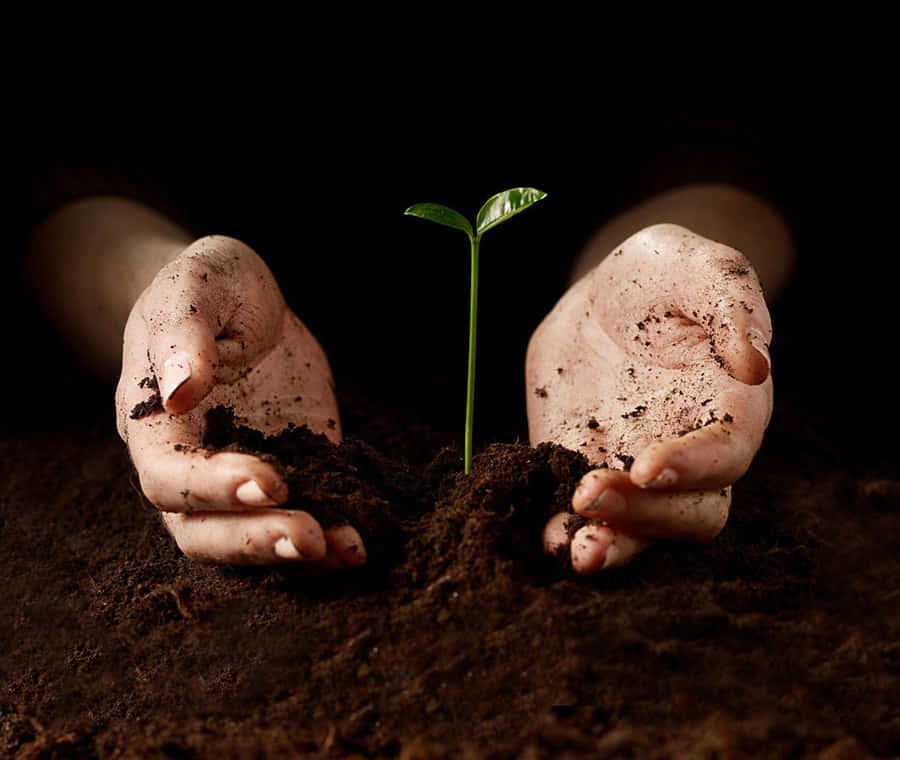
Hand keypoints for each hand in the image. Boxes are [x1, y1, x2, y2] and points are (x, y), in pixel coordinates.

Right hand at [116, 235, 364, 566]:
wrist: (243, 301)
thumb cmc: (209, 286)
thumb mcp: (198, 283)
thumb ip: (183, 333)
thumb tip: (179, 391)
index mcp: (154, 422)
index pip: (169, 477)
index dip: (214, 488)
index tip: (269, 480)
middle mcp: (192, 462)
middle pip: (203, 531)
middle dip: (255, 541)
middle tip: (308, 538)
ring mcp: (243, 473)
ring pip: (250, 539)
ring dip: (294, 555)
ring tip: (346, 549)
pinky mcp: (293, 469)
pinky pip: (303, 514)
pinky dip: (328, 534)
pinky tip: (359, 541)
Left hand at [527, 224, 772, 572]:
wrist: (602, 297)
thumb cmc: (660, 274)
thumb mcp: (692, 263)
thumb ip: (729, 298)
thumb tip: (754, 364)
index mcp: (729, 404)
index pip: (728, 452)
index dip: (694, 466)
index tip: (646, 466)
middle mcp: (690, 451)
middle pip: (690, 511)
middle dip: (645, 515)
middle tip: (588, 495)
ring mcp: (635, 467)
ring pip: (641, 530)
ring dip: (612, 545)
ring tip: (576, 550)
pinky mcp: (584, 467)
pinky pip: (582, 514)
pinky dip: (567, 532)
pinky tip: (548, 536)